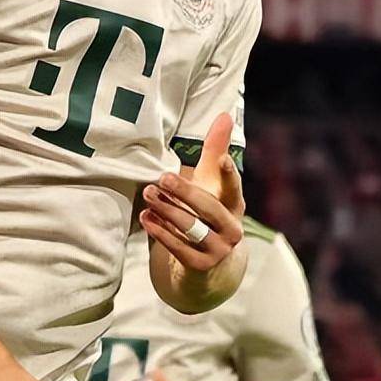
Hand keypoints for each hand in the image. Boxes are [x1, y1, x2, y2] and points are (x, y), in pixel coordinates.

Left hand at [140, 112, 244, 273]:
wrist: (208, 263)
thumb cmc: (207, 211)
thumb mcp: (211, 182)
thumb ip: (215, 150)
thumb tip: (224, 114)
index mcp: (235, 204)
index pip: (233, 187)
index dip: (229, 173)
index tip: (223, 159)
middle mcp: (232, 228)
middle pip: (207, 207)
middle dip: (184, 192)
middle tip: (161, 178)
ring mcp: (219, 249)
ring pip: (191, 227)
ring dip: (167, 210)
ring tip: (147, 195)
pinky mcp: (201, 266)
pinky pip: (178, 248)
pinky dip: (160, 232)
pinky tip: (146, 218)